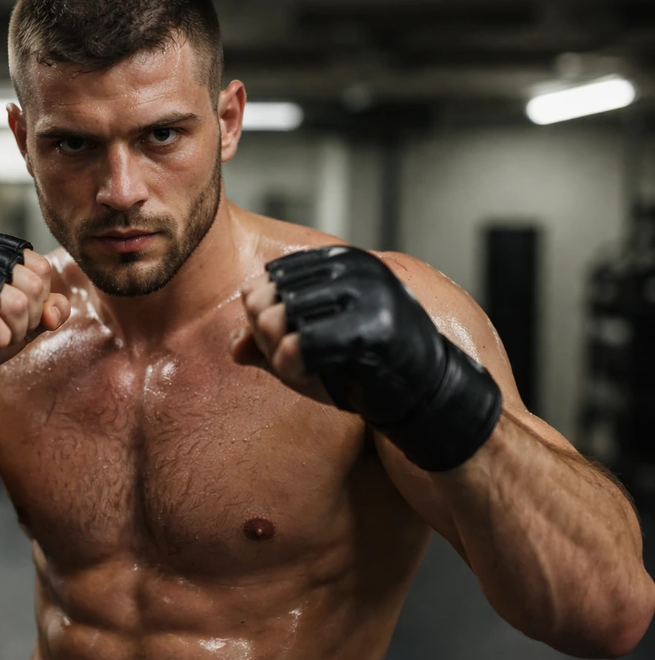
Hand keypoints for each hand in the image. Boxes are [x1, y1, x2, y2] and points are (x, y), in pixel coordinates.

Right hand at [0, 229, 69, 438]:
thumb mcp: (13, 321)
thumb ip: (43, 309)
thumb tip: (57, 310)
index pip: (35, 264)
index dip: (41, 298)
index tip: (25, 319)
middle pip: (29, 282)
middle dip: (30, 317)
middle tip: (13, 333)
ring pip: (13, 300)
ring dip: (16, 331)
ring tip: (2, 339)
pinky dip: (0, 338)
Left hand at [232, 246, 501, 471]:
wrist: (426, 398)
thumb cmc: (367, 371)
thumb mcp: (312, 350)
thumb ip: (271, 342)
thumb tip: (233, 346)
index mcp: (344, 262)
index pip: (274, 276)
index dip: (261, 309)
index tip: (273, 337)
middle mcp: (356, 271)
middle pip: (273, 297)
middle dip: (265, 333)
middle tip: (282, 358)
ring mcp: (368, 298)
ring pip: (284, 317)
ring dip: (276, 350)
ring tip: (292, 367)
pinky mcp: (373, 331)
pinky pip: (307, 343)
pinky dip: (290, 360)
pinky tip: (294, 370)